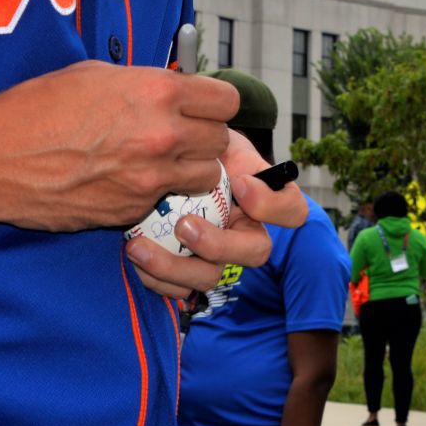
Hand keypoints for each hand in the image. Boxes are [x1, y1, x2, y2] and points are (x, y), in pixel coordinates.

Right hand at [0, 62, 237, 230]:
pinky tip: (129, 181)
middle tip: (182, 135)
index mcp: (157, 92)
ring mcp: (150, 177)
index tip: (203, 107)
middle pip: (221, 140)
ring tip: (162, 162)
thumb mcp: (98, 75)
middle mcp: (163, 134)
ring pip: (206, 176)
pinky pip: (166, 200)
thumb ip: (145, 83)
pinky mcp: (132, 209)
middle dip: (205, 136)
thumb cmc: (38, 107)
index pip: (226, 101)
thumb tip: (173, 89)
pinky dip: (157, 193)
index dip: (215, 104)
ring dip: (191, 169)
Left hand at [125, 129, 308, 296]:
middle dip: (219, 243)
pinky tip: (134, 254)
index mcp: (262, 200)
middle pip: (254, 253)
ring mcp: (217, 256)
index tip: (240, 184)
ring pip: (211, 277)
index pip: (292, 210)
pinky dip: (155, 278)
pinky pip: (178, 289)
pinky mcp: (186, 272)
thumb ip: (230, 147)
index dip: (272, 204)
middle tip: (183, 225)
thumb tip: (240, 175)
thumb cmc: (194, 145)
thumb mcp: (217, 136)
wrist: (158, 161)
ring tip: (139, 246)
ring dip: (175, 266)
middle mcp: (245, 233)